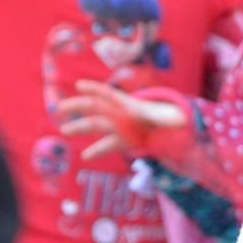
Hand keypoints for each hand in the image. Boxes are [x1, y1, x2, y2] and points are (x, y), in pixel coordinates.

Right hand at [55, 80, 185, 158]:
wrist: (163, 126)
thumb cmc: (161, 116)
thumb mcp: (164, 117)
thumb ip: (168, 118)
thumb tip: (182, 120)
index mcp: (127, 104)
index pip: (109, 94)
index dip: (95, 89)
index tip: (80, 85)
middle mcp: (118, 113)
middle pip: (95, 107)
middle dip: (78, 106)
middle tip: (60, 108)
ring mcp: (117, 126)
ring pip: (95, 125)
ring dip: (80, 127)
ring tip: (64, 130)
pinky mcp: (120, 139)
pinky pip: (105, 144)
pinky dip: (96, 151)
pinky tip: (85, 156)